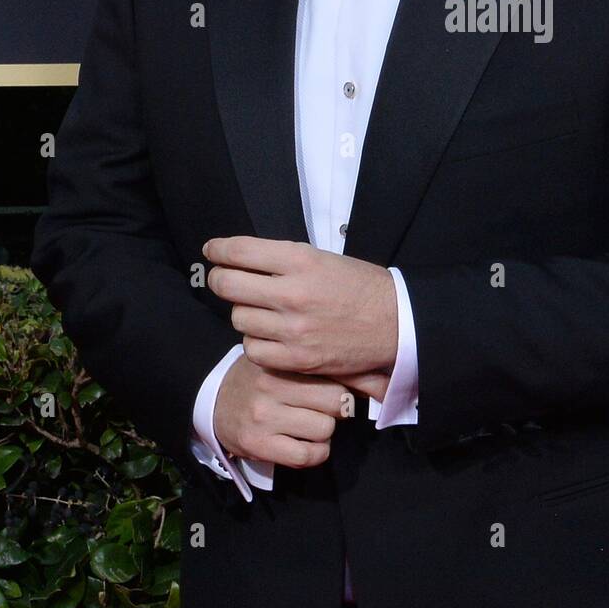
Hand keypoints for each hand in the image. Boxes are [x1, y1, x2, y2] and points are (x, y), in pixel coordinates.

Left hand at [204, 236, 398, 380]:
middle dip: (220, 279)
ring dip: (243, 312)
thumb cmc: (360, 286)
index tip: (213, 250)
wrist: (395, 322)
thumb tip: (241, 258)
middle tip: (223, 278)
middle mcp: (292, 293)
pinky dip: (255, 341)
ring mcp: (293, 329)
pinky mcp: (297, 358)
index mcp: (301, 260)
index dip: (218, 249)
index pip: (239, 252)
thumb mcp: (323, 258)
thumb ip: (283, 260)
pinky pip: (253, 349)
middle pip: (228, 285)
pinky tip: (267, 333)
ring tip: (259, 309)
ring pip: (238, 318)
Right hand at [213, 353, 353, 468]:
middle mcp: (271, 385)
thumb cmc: (262, 378)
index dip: (345, 385)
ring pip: (324, 429)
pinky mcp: (258, 444)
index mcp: (281, 360)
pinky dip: (315, 453)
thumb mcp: (288, 362)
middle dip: (337, 408)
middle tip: (323, 408)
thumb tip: (382, 383)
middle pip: (336, 401)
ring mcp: (263, 415)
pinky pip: (306, 456)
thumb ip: (325, 366)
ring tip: (309, 424)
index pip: (335, 373)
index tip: (341, 389)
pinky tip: (306, 445)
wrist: (215, 401)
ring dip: (324, 432)